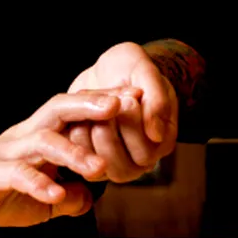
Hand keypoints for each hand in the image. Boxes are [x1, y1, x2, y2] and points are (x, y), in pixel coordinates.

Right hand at [0, 89, 137, 232]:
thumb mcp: (42, 198)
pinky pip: (17, 175)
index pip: (75, 111)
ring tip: (98, 167)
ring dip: (73, 153)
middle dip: (90, 105)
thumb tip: (89, 198)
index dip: (103, 101)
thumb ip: (68, 196)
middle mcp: (25, 136)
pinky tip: (57, 194)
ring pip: (43, 142)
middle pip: (59, 109)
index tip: (136, 96)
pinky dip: (39, 184)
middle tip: (120, 105)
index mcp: (40, 135)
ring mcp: (8, 153)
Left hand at [67, 43, 178, 182]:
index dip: (133, 127)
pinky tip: (81, 114)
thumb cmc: (130, 69)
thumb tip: (156, 134)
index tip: (129, 99)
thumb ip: (157, 100)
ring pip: (99, 168)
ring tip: (92, 108)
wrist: (107, 69)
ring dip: (91, 134)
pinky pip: (79, 161)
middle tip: (109, 103)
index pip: (146, 154)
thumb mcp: (145, 72)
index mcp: (160, 141)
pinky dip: (77, 136)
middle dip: (109, 132)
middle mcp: (139, 159)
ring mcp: (115, 161)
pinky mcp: (91, 156)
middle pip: (122, 169)